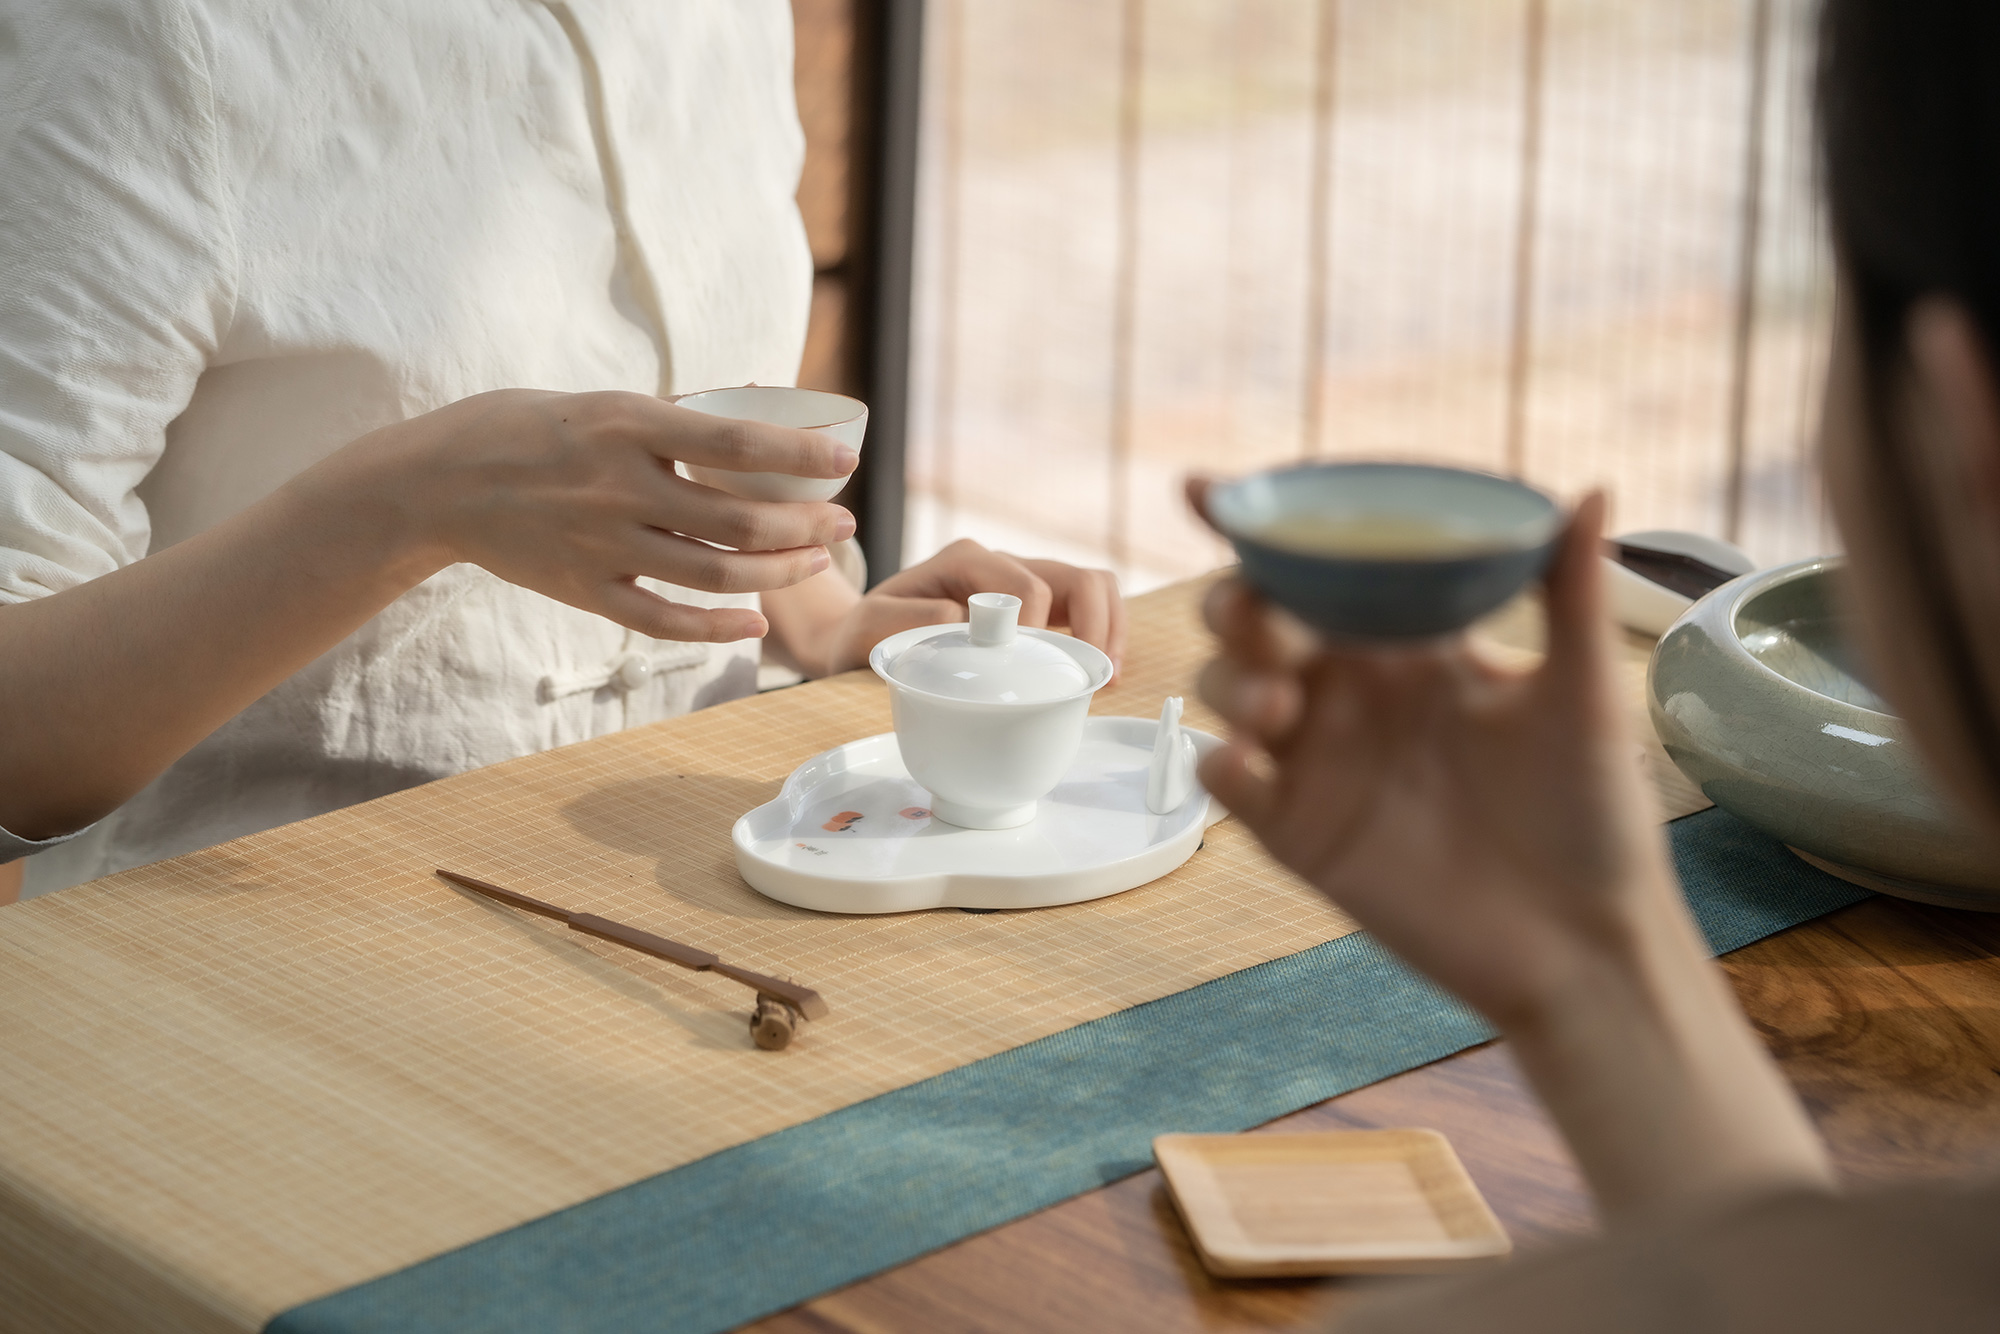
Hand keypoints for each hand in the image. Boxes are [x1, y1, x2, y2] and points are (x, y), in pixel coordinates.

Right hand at [316, 389, 857, 642]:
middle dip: (807, 525)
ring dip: (779, 572)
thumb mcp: (603, 403)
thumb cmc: (529, 430)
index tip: (845, 459)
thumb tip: (757, 420)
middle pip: (741, 521)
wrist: (438, 481)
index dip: (801, 456)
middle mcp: (620, 486)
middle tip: (843, 520)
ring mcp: (602, 544)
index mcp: (628, 425)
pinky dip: (717, 626)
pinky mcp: (585, 589)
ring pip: (715, 573)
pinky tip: (754, 622)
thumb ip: (672, 420)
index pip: (738, 443)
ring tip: (814, 561)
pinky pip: (664, 620)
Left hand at [786, 538, 1125, 678]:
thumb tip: (963, 618)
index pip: (1026, 584)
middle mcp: (1001, 564)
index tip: (1028, 665)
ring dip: (1108, 629)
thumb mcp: (868, 626)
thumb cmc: (866, 633)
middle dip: (1094, 626)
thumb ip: (907, 618)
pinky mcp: (1037, 607)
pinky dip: (1102, 636)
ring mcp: (1023, 582)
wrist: (862, 636)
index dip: (1039, 625)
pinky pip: (1086, 608)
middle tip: (1093, 675)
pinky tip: (1099, 676)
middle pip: (1076, 577)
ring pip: (1092, 586)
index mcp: (965, 560)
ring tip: (1106, 677)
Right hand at [1193, 492, 1675, 1030]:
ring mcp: (1320, 760)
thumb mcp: (1584, 696)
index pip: (1320, 568)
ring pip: (1226, 690)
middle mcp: (1353, 690)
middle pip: (1254, 620)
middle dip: (1234, 602)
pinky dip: (1221, 763)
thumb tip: (1592, 491)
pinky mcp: (1299, 832)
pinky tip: (1249, 763)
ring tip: (1277, 703)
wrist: (1585, 942)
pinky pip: (1230, 783)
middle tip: (1261, 617)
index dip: (1257, 526)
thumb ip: (1570, 594)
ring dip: (1228, 679)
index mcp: (1409, 643)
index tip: (1208, 491)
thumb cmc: (1596, 815)